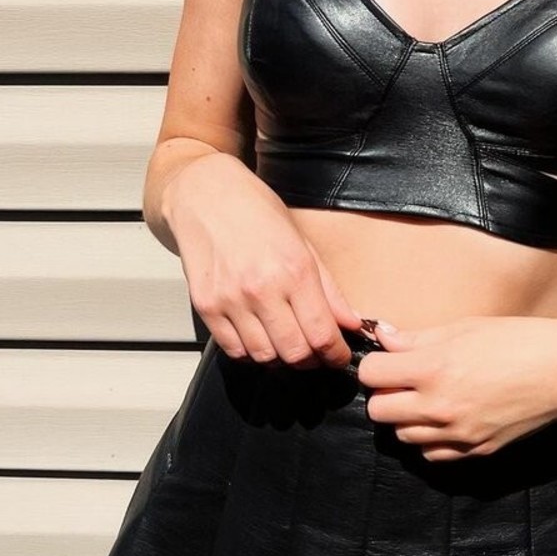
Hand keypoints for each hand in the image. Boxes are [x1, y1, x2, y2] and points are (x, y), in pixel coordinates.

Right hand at [164, 157, 363, 370]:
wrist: (205, 194)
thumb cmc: (256, 210)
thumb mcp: (302, 242)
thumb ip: (328, 289)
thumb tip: (351, 323)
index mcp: (294, 269)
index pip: (322, 335)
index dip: (335, 355)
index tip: (338, 356)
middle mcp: (262, 288)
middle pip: (294, 354)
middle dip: (311, 361)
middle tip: (316, 354)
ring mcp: (230, 300)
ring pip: (264, 357)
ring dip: (281, 359)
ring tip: (287, 344)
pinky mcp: (206, 307)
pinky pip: (234, 350)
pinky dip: (251, 353)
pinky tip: (260, 338)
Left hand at [357, 316, 556, 462]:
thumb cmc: (518, 339)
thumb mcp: (464, 327)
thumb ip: (418, 338)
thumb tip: (384, 339)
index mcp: (434, 369)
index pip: (372, 375)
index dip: (374, 364)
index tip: (385, 358)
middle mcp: (440, 407)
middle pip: (378, 412)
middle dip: (384, 393)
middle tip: (401, 378)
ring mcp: (458, 434)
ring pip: (403, 436)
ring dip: (405, 417)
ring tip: (425, 396)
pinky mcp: (475, 451)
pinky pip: (432, 454)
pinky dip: (429, 438)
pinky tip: (444, 418)